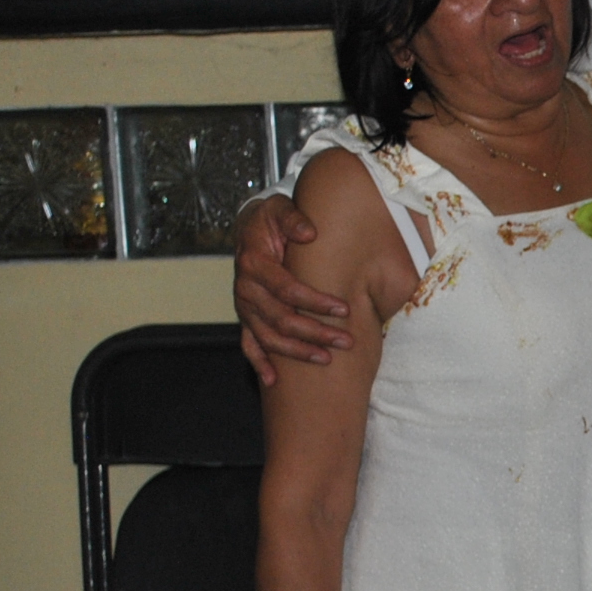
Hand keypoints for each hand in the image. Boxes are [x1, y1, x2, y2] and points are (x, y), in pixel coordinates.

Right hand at [233, 193, 345, 385]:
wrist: (249, 229)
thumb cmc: (271, 220)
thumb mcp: (281, 208)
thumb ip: (294, 218)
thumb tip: (309, 232)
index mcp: (254, 263)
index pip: (287, 289)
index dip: (316, 301)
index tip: (345, 309)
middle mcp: (246, 289)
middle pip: (281, 319)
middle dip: (315, 332)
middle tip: (346, 341)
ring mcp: (244, 307)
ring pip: (269, 337)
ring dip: (297, 352)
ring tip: (326, 360)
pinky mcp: (245, 318)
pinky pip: (249, 345)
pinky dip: (260, 364)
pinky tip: (275, 382)